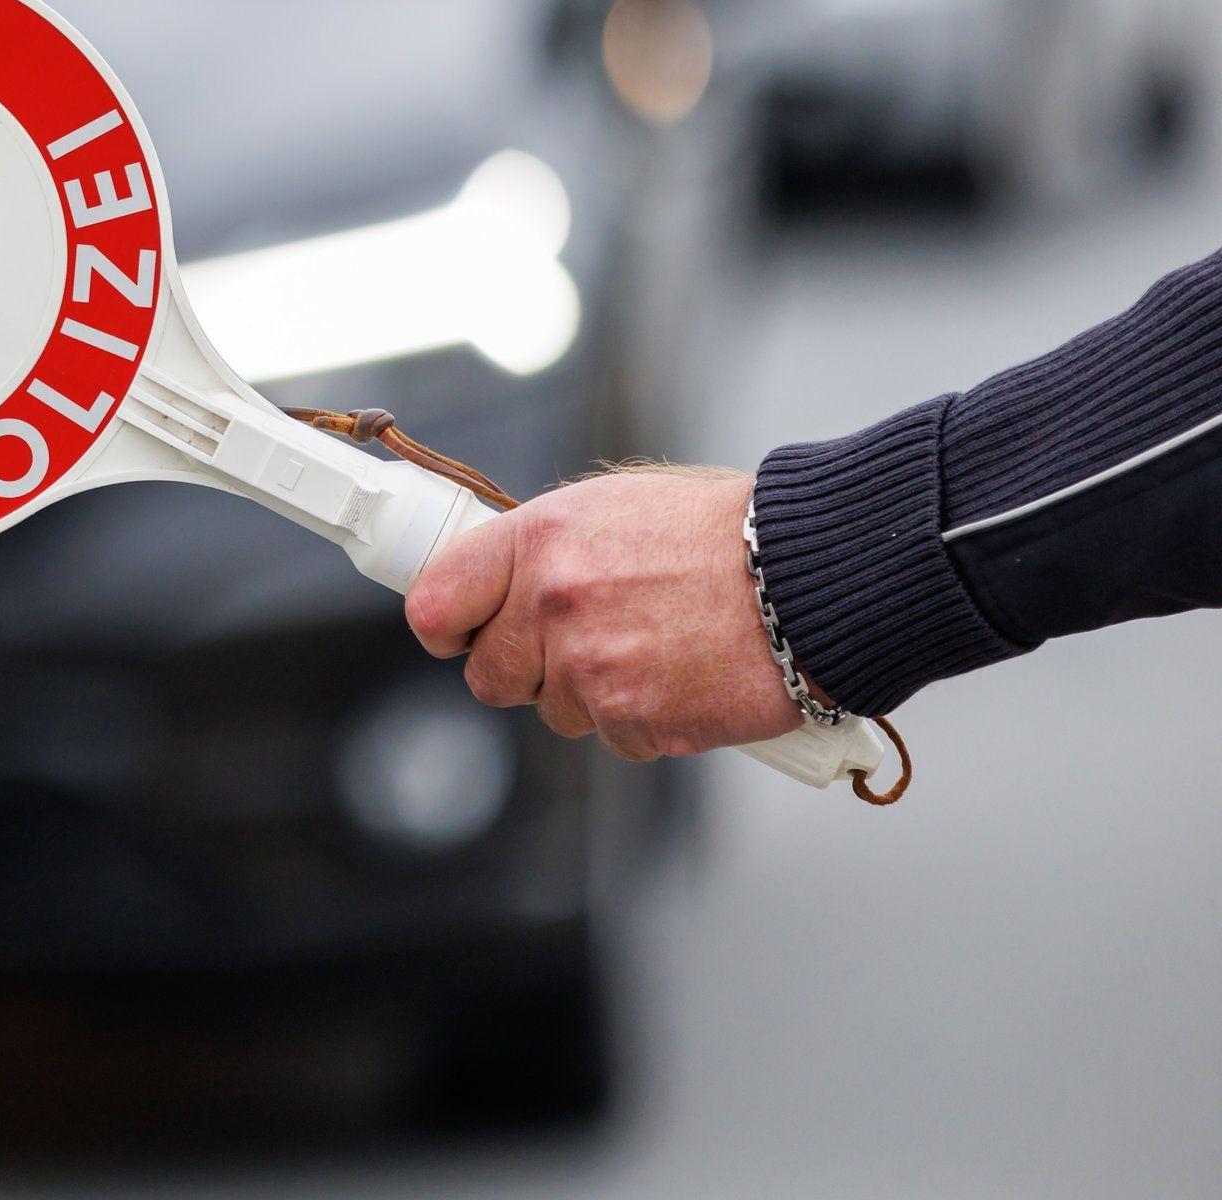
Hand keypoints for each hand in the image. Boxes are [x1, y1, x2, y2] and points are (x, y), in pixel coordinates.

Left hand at [403, 466, 804, 759]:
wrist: (811, 576)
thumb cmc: (721, 533)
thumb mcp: (613, 507)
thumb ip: (545, 549)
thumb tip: (501, 585)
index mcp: (537, 541)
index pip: (435, 603)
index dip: (445, 625)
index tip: (460, 631)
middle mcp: (552, 606)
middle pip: (488, 676)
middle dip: (525, 668)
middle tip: (577, 643)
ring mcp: (593, 671)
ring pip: (557, 712)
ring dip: (594, 694)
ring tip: (656, 645)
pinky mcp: (639, 722)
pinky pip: (618, 739)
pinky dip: (646, 719)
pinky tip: (685, 675)